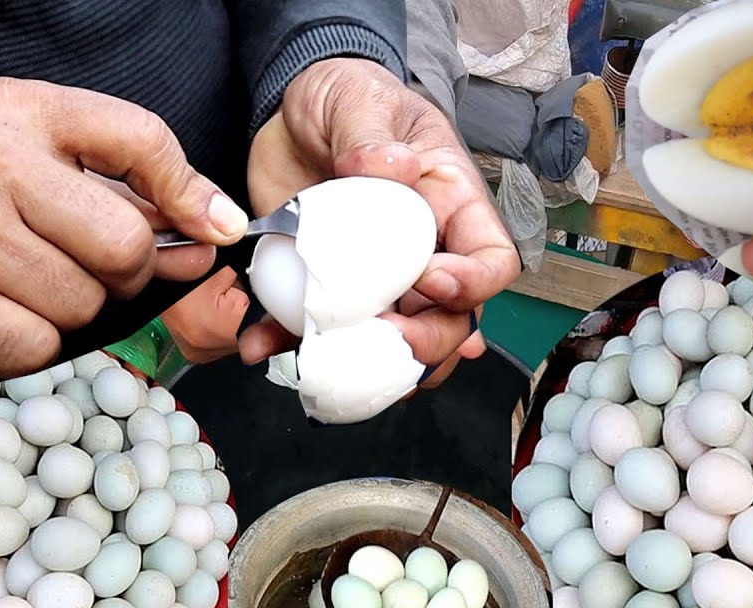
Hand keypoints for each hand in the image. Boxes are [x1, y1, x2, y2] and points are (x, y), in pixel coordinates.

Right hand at [0, 77, 248, 378]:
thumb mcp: (35, 161)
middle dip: (126, 273)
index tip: (210, 228)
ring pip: (84, 303)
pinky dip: (32, 345)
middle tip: (91, 269)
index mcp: (18, 111)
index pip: (140, 138)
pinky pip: (39, 347)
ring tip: (25, 285)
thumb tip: (216, 230)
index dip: (190, 193)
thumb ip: (128, 187)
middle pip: (124, 243)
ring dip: (73, 310)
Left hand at [240, 58, 518, 384]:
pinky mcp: (326, 289)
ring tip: (334, 364)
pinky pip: (318, 331)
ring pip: (393, 343)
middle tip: (387, 338)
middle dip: (427, 343)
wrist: (288, 111)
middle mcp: (422, 253)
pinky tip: (260, 346)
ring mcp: (376, 279)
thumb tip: (392, 169)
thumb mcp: (358, 100)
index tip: (430, 280)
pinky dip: (290, 346)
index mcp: (450, 205)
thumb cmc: (345, 96)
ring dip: (369, 366)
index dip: (473, 284)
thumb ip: (371, 133)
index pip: (491, 260)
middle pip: (450, 320)